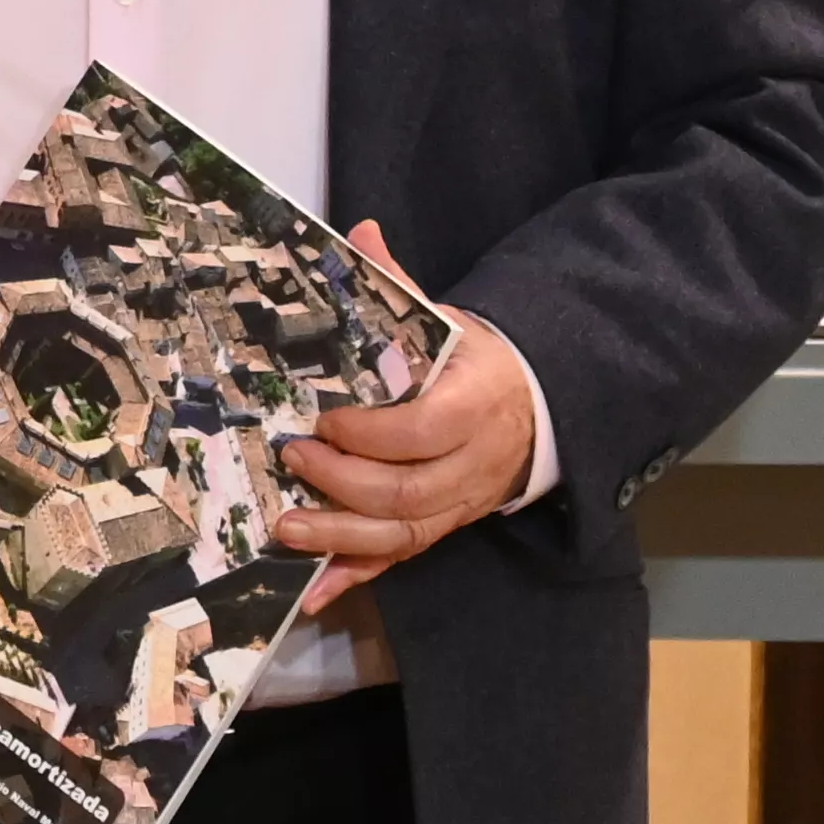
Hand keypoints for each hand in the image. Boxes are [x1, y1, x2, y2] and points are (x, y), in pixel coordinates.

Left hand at [278, 240, 537, 608]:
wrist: (535, 409)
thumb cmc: (474, 363)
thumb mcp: (447, 321)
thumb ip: (398, 286)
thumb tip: (360, 231)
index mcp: (474, 403)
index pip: (423, 429)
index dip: (371, 434)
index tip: (324, 422)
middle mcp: (472, 463)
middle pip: (408, 491)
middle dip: (344, 482)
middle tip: (294, 461)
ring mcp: (460, 503)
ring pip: (405, 534)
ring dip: (342, 537)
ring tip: (288, 528)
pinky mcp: (445, 528)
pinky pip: (402, 560)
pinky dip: (358, 577)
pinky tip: (316, 592)